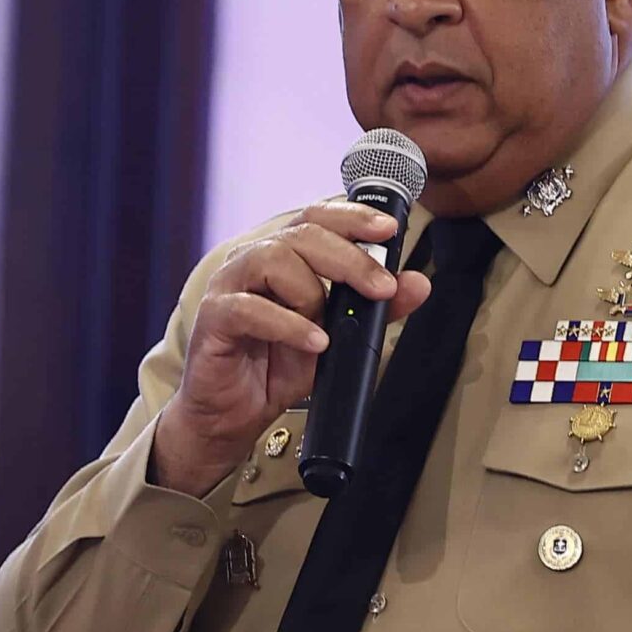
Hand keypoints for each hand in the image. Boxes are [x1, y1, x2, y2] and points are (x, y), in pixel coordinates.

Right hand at [150, 201, 433, 497]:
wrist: (234, 415)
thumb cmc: (277, 367)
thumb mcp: (339, 338)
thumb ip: (377, 309)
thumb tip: (418, 283)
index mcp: (283, 255)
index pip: (318, 218)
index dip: (353, 217)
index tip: (389, 230)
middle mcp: (254, 260)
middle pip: (303, 233)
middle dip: (350, 258)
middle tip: (382, 288)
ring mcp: (230, 285)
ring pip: (273, 259)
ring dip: (312, 291)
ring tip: (329, 328)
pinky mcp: (213, 318)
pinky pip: (249, 308)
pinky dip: (288, 325)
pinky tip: (315, 342)